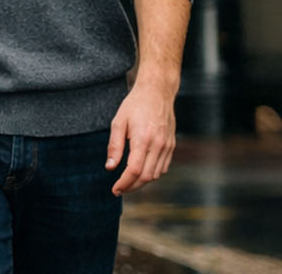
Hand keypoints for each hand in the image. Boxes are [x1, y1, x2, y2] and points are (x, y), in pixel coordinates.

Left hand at [107, 79, 176, 194]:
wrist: (157, 93)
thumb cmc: (134, 105)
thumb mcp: (118, 122)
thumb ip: (114, 146)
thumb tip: (110, 167)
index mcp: (143, 139)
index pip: (134, 170)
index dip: (124, 183)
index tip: (114, 189)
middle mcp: (158, 145)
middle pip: (146, 177)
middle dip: (132, 187)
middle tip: (119, 189)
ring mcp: (167, 146)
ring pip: (156, 174)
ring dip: (142, 182)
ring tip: (128, 183)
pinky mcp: (172, 146)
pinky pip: (163, 167)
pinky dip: (152, 174)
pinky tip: (141, 173)